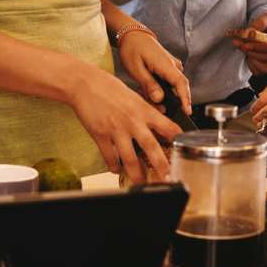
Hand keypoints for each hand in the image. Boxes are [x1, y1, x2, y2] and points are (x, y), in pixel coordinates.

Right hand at [59, 65, 179, 184]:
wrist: (85, 84)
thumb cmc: (109, 87)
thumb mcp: (134, 96)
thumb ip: (146, 110)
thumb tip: (159, 120)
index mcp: (144, 110)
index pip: (168, 126)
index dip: (177, 139)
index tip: (182, 150)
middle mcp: (133, 121)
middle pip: (151, 147)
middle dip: (161, 165)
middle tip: (168, 178)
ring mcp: (116, 130)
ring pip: (129, 158)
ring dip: (136, 173)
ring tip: (141, 182)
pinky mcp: (100, 135)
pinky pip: (109, 157)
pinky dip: (114, 166)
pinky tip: (117, 170)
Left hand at [116, 28, 191, 112]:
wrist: (133, 35)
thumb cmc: (132, 49)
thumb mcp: (136, 69)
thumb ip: (148, 84)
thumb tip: (159, 99)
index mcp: (166, 64)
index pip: (181, 83)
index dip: (185, 99)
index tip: (187, 112)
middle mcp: (173, 65)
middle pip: (180, 87)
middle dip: (174, 102)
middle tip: (160, 110)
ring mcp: (172, 65)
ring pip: (174, 86)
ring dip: (165, 96)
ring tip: (150, 100)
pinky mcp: (169, 67)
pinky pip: (170, 81)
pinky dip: (163, 89)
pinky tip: (150, 92)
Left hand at [233, 12, 266, 74]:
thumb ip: (258, 24)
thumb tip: (248, 33)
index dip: (256, 47)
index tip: (244, 44)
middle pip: (264, 57)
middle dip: (249, 50)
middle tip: (237, 42)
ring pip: (262, 67)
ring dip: (250, 58)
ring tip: (244, 47)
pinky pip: (259, 71)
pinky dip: (251, 64)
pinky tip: (249, 54)